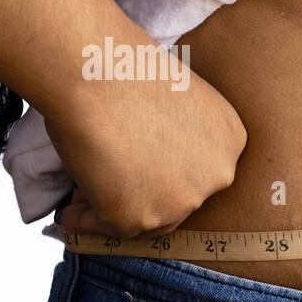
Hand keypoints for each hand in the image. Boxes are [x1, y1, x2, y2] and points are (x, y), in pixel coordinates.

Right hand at [48, 72, 246, 237]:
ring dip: (115, 212)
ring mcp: (182, 200)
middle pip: (180, 200)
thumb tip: (149, 161)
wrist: (96, 72)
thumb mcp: (174, 101)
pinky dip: (86, 223)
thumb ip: (175, 136)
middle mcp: (217, 175)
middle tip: (110, 191)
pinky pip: (110, 230)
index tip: (141, 174)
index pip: (202, 171)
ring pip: (148, 220)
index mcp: (230, 140)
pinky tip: (70, 213)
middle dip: (144, 198)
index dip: (167, 175)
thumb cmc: (124, 71)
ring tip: (81, 202)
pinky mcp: (141, 217)